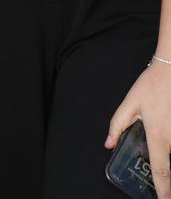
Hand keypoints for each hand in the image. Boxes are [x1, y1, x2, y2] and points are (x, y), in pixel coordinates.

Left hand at [106, 60, 170, 198]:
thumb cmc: (152, 84)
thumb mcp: (130, 102)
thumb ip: (118, 124)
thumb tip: (108, 144)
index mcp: (159, 135)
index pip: (162, 171)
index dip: (163, 191)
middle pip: (170, 165)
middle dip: (166, 178)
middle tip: (162, 185)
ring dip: (169, 157)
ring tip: (161, 154)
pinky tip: (165, 133)